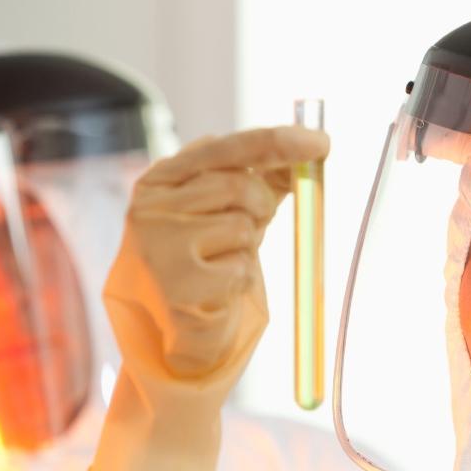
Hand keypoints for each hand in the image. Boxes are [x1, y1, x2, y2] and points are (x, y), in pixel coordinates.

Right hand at [105, 126, 328, 379]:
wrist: (173, 328)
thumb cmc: (203, 260)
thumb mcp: (223, 212)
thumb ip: (258, 179)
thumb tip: (310, 147)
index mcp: (159, 180)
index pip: (225, 147)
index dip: (277, 142)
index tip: (321, 142)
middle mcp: (149, 207)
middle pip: (237, 186)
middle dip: (261, 207)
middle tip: (256, 226)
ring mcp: (159, 247)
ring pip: (241, 226)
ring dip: (248, 247)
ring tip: (224, 262)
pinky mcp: (179, 286)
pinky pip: (241, 267)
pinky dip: (242, 278)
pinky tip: (218, 290)